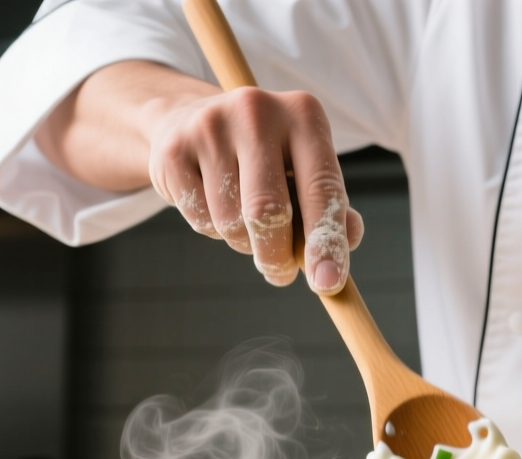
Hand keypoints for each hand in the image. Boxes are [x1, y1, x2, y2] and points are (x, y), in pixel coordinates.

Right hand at [148, 87, 363, 291]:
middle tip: (280, 274)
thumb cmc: (266, 158)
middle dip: (276, 257)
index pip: (322, 188)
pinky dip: (212, 230)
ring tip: (245, 222)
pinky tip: (214, 205)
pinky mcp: (173, 150)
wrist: (191, 120)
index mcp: (304, 114)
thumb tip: (348, 238)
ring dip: (243, 243)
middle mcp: (257, 111)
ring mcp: (210, 125)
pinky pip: (200, 220)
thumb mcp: (305, 171)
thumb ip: (332, 207)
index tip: (328, 284)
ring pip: (232, 223)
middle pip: (269, 212)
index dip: (326, 242)